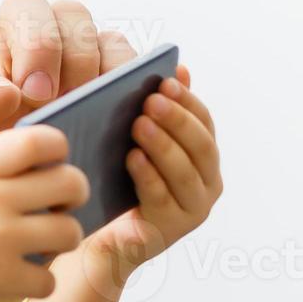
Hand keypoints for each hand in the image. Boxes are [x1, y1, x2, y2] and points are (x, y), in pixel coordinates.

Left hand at [0, 0, 137, 146]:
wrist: (12, 183)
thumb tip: (6, 93)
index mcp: (11, 43)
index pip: (24, 6)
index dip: (35, 41)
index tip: (31, 91)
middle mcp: (56, 43)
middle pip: (73, 14)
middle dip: (71, 56)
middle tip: (61, 100)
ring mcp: (92, 65)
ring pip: (112, 42)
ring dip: (108, 74)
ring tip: (97, 113)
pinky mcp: (122, 90)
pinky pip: (143, 73)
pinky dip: (140, 89)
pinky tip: (129, 120)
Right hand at [0, 124, 90, 301]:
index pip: (37, 140)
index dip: (58, 146)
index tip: (54, 159)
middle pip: (70, 183)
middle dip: (75, 192)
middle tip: (61, 203)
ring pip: (70, 232)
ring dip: (64, 239)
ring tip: (47, 243)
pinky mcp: (1, 279)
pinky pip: (49, 279)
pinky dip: (41, 282)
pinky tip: (25, 278)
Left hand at [82, 65, 222, 283]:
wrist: (95, 233)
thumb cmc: (115, 178)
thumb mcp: (133, 138)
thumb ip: (156, 109)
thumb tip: (179, 68)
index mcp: (202, 156)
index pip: (204, 121)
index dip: (188, 100)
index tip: (166, 80)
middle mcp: (206, 182)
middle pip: (200, 146)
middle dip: (177, 120)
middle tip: (152, 100)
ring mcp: (192, 208)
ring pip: (185, 172)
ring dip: (163, 145)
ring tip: (139, 125)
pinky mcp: (170, 229)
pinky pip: (162, 199)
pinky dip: (149, 176)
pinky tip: (133, 158)